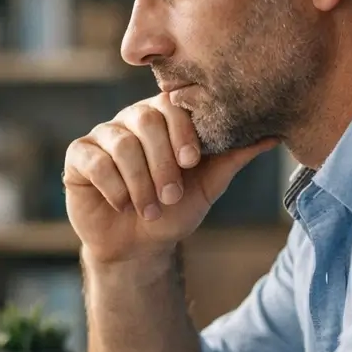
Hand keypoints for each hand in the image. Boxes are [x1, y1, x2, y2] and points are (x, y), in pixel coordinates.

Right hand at [63, 93, 276, 263]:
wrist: (139, 247)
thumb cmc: (174, 212)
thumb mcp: (208, 185)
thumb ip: (234, 157)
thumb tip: (273, 134)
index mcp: (163, 119)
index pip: (172, 105)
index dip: (182, 130)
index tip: (192, 162)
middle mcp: (131, 120)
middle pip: (144, 120)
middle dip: (161, 162)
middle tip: (171, 195)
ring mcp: (102, 136)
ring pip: (120, 143)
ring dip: (139, 182)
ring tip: (150, 209)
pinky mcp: (78, 157)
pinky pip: (93, 160)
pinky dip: (112, 185)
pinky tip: (122, 205)